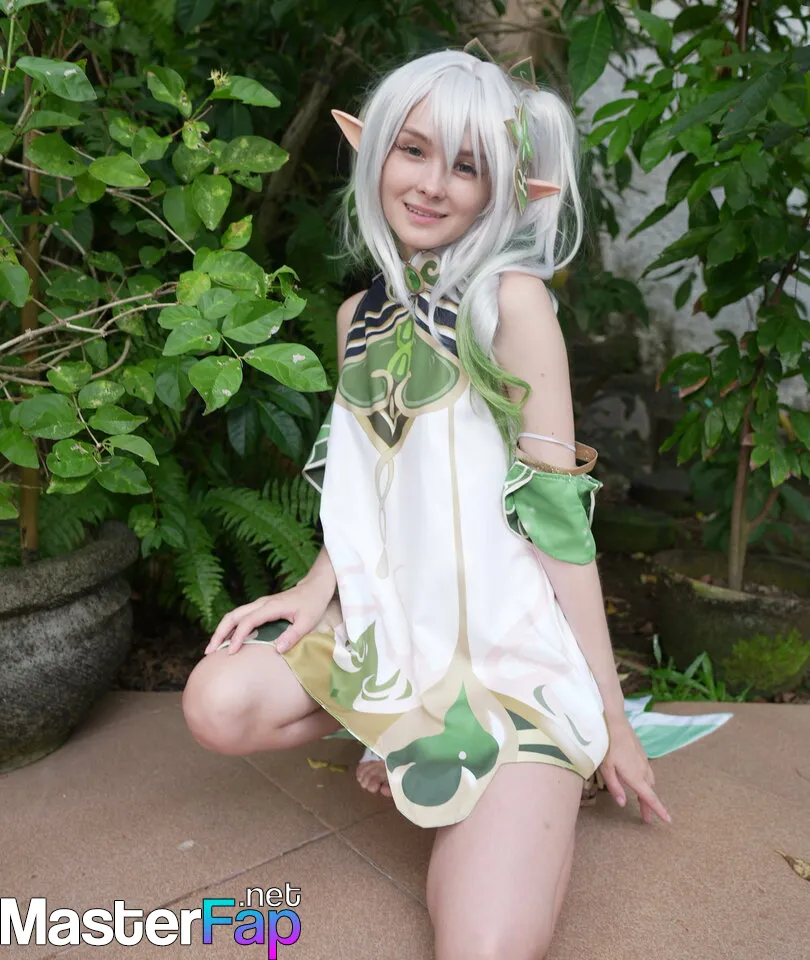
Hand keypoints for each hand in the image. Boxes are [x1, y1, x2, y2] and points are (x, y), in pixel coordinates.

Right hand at [204, 580, 333, 656]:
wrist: (314, 587)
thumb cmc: (313, 604)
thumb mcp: (308, 622)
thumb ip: (293, 636)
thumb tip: (277, 650)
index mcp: (271, 607)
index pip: (247, 622)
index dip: (237, 637)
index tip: (231, 653)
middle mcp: (261, 603)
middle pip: (233, 616)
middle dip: (219, 633)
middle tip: (209, 652)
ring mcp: (259, 604)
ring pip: (233, 615)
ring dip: (221, 630)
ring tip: (212, 649)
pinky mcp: (260, 607)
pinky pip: (240, 616)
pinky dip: (230, 627)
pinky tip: (226, 641)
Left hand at [598, 718, 671, 824]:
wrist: (614, 721)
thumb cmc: (607, 744)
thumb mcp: (606, 768)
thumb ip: (615, 787)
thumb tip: (623, 804)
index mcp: (635, 776)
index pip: (650, 797)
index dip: (659, 810)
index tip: (668, 820)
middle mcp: (642, 769)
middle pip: (649, 791)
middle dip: (649, 805)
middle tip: (646, 817)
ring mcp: (643, 760)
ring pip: (649, 780)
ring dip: (647, 792)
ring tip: (641, 801)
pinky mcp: (641, 752)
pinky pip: (646, 770)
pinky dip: (645, 780)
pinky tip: (637, 778)